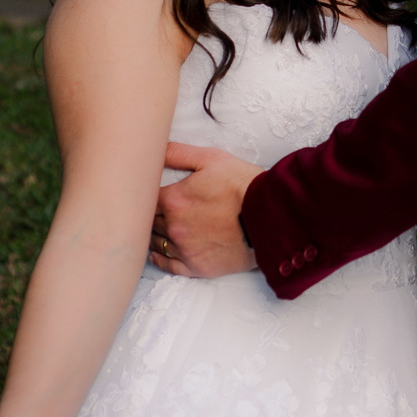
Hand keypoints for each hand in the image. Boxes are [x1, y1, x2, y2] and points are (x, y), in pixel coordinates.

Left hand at [151, 143, 261, 277]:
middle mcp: (174, 226)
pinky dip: (160, 259)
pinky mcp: (197, 266)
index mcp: (173, 200)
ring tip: (157, 228)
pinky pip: (169, 266)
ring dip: (155, 234)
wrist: (270, 216)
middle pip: (149, 221)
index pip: (145, 199)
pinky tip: (157, 253)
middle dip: (150, 214)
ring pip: (156, 242)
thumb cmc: (243, 185)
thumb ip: (178, 153)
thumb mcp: (211, 159)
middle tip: (152, 209)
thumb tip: (154, 149)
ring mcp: (185, 249)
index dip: (145, 195)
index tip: (146, 193)